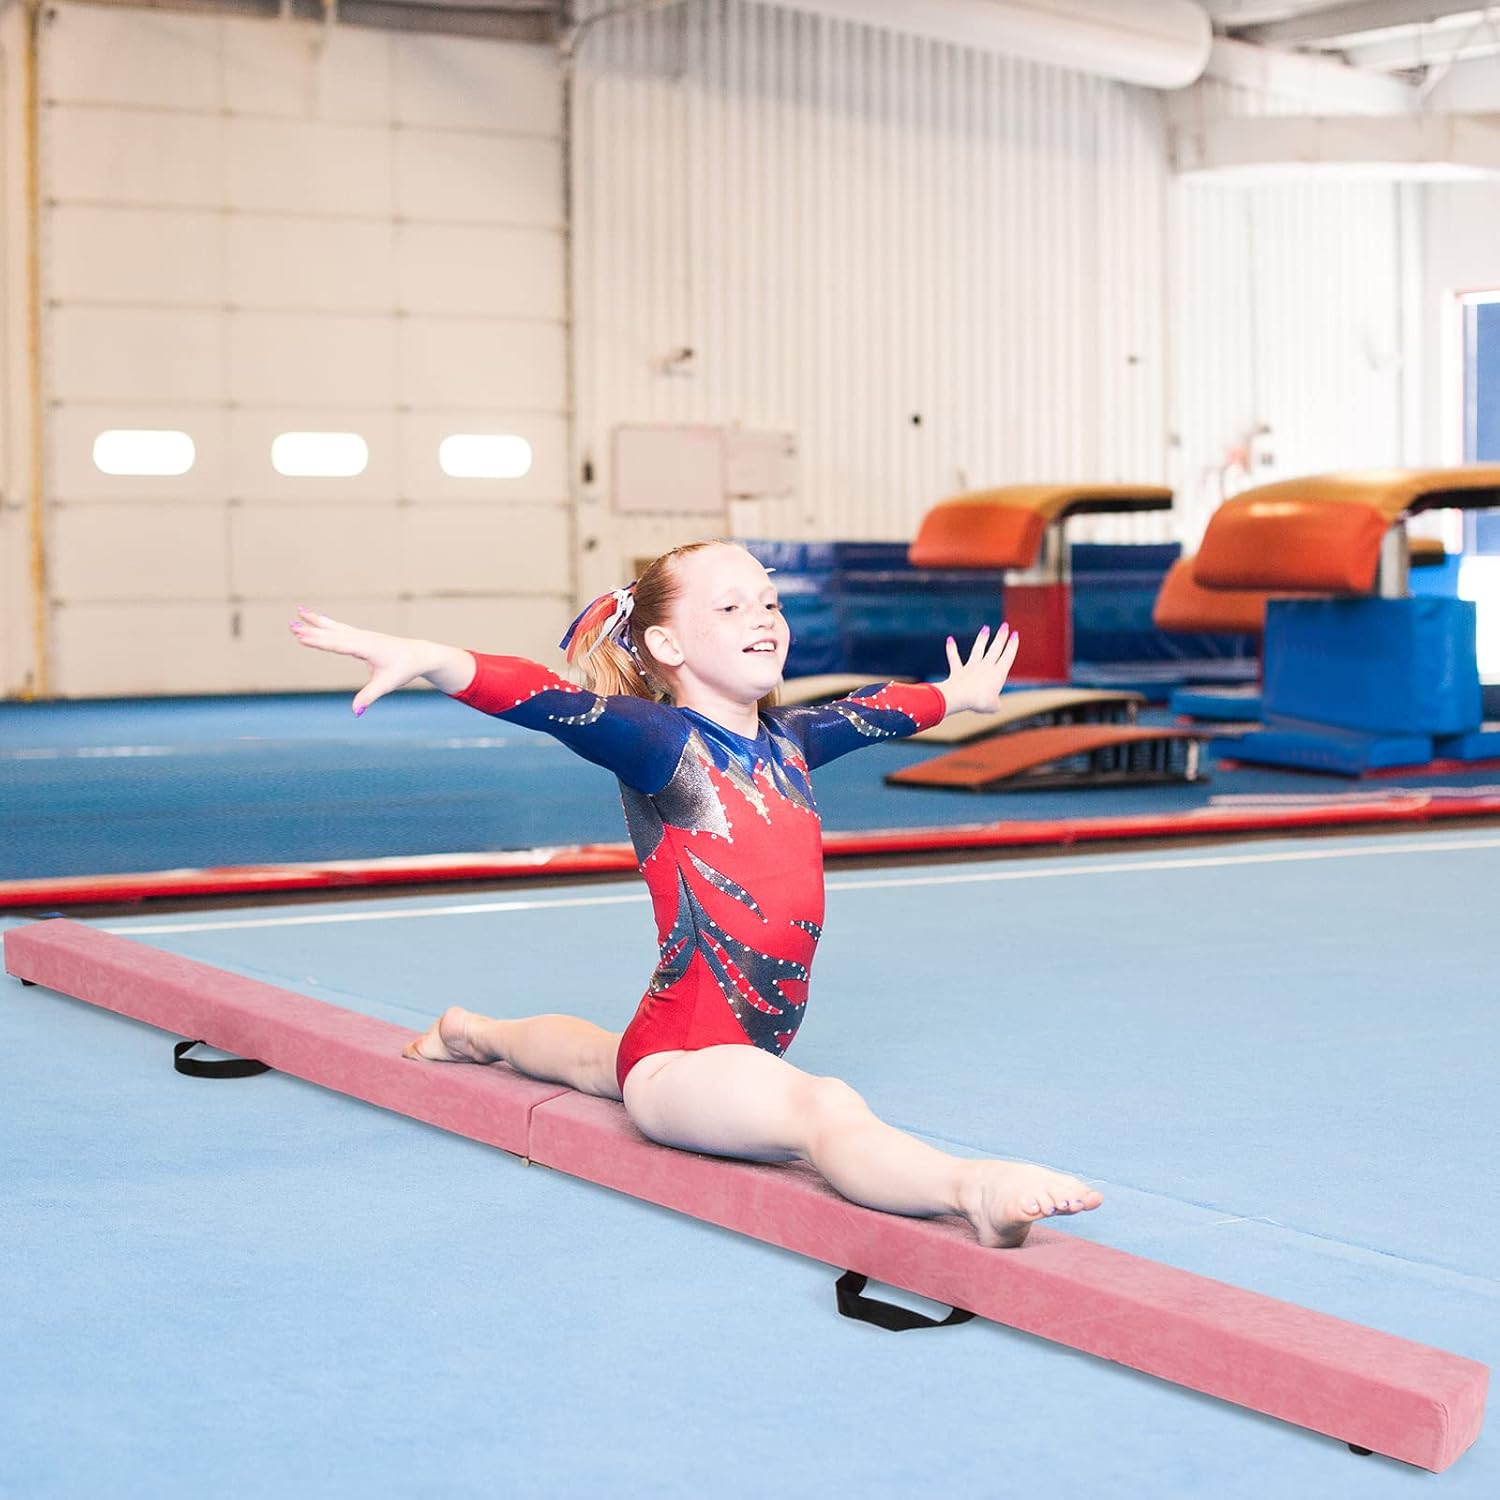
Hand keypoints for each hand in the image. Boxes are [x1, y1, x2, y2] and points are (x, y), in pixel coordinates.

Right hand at [288, 607, 435, 714]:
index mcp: (367, 648)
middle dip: (312, 630)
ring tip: (299, 611)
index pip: (338, 644)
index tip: (301, 637)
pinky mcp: (362, 636)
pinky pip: (340, 628)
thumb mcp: (386, 684)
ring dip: (316, 620)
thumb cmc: (403, 669)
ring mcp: (362, 635)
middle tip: (291, 625)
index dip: (319, 641)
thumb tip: (356, 712)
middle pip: (333, 633)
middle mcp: (362, 638)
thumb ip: (369, 697)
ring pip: (335, 627)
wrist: (418, 655)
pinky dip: (326, 622)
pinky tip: (317, 617)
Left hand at [937, 624, 1019, 714]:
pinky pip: (954, 658)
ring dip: (982, 639)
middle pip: (995, 649)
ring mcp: (971, 667)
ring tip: (985, 628)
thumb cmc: (980, 702)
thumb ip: (995, 703)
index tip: (1015, 634)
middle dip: (1001, 637)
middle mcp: (986, 667)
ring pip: (978, 649)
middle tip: (1005, 626)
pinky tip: (950, 639)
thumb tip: (993, 703)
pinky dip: (951, 649)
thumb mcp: (994, 706)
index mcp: (998, 673)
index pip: (1008, 656)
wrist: (960, 697)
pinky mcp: (958, 671)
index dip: (1012, 645)